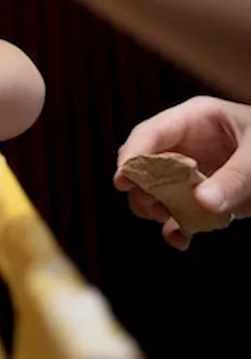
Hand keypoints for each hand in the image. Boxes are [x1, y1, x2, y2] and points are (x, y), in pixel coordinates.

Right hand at [114, 96, 250, 250]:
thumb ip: (234, 178)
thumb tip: (202, 202)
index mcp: (195, 119)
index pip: (149, 134)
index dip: (132, 156)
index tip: (123, 180)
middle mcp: (186, 143)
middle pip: (144, 164)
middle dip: (143, 188)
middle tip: (153, 207)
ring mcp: (192, 170)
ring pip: (155, 191)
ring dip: (158, 209)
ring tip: (174, 221)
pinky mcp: (202, 194)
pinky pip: (177, 211)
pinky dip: (176, 227)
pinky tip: (183, 238)